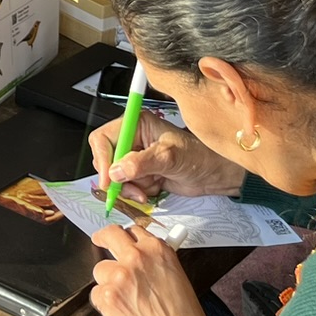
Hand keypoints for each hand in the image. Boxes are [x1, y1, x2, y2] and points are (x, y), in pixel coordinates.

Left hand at [89, 223, 215, 315]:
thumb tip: (145, 264)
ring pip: (100, 269)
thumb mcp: (178, 281)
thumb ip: (157, 266)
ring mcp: (119, 275)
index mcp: (159, 250)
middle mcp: (137, 257)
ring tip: (123, 301)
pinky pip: (96, 293)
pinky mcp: (106, 296)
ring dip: (107, 281)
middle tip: (101, 241)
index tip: (123, 241)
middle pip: (111, 234)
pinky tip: (120, 315)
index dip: (129, 238)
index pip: (135, 232)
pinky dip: (104, 303)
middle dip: (104, 237)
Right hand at [91, 111, 244, 199]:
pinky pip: (126, 186)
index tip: (108, 180)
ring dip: (130, 188)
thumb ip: (141, 163)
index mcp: (137, 124)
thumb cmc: (199, 156)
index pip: (104, 138)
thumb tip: (116, 171)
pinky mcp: (140, 172)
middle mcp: (133, 138)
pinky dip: (137, 192)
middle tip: (134, 188)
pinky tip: (154, 188)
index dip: (102, 159)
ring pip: (115, 177)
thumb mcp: (170, 157)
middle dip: (119, 178)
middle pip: (106, 160)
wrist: (213, 174)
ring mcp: (135, 156)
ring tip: (150, 188)